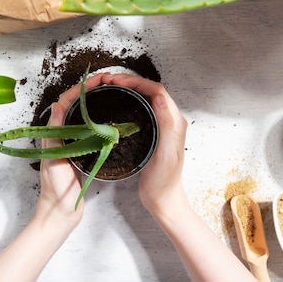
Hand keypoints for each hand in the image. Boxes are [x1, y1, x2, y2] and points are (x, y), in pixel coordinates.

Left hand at [34, 74, 106, 228]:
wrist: (62, 212)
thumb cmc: (55, 189)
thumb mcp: (54, 159)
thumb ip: (55, 133)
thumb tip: (58, 105)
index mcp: (54, 134)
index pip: (66, 102)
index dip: (81, 88)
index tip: (96, 80)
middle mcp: (63, 136)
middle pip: (76, 105)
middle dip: (90, 90)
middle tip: (108, 80)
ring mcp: (74, 143)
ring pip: (84, 116)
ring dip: (95, 101)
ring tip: (111, 91)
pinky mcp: (83, 153)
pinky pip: (91, 130)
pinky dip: (100, 120)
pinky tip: (111, 118)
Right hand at [98, 73, 187, 215]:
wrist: (163, 200)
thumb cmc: (164, 181)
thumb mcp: (166, 154)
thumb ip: (166, 125)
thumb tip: (160, 98)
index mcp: (175, 121)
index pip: (157, 91)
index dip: (136, 82)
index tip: (116, 82)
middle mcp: (170, 120)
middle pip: (150, 90)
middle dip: (130, 82)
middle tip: (108, 81)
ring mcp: (161, 125)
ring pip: (144, 98)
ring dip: (128, 89)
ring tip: (109, 87)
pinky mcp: (152, 132)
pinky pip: (140, 109)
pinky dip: (127, 101)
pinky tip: (115, 104)